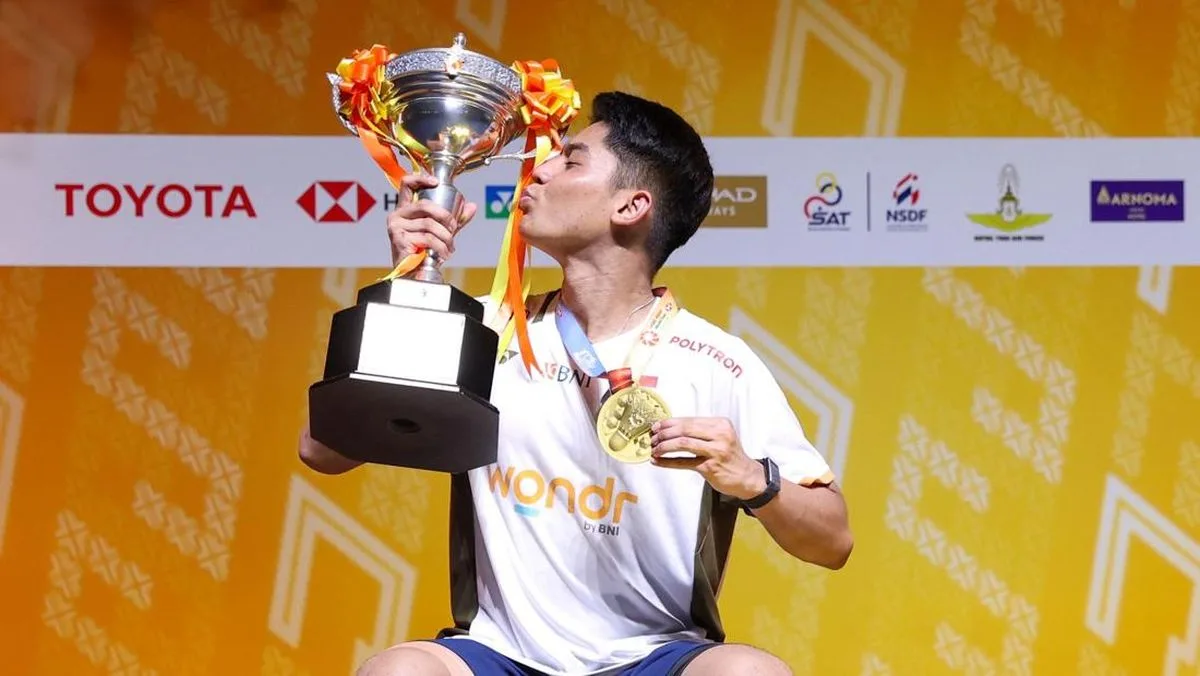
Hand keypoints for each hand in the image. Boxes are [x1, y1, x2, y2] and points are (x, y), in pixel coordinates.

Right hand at [386, 173, 478, 266]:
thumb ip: (455, 220)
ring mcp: (396, 227)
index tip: (436, 182)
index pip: (407, 184)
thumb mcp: (441, 232)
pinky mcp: (398, 239)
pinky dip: (440, 246)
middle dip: (445, 216)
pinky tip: (444, 253)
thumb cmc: (423, 252)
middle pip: (424, 205)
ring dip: (445, 237)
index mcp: (405, 209)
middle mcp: (397, 215)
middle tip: (454, 228)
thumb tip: (472, 206)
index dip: (421, 179)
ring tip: (450, 246)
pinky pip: (427, 238)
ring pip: (428, 224)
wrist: (413, 274)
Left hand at [649, 417, 766, 500]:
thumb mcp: (720, 437)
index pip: (689, 420)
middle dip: (664, 433)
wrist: (746, 477)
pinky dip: (667, 462)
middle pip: (684, 429)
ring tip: (654, 449)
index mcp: (720, 424)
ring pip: (683, 444)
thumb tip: (670, 428)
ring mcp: (715, 451)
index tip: (656, 426)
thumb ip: (700, 431)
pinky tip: (657, 461)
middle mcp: (719, 435)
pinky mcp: (710, 467)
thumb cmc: (729, 456)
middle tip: (652, 438)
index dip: (669, 423)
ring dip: (664, 446)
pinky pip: (683, 462)